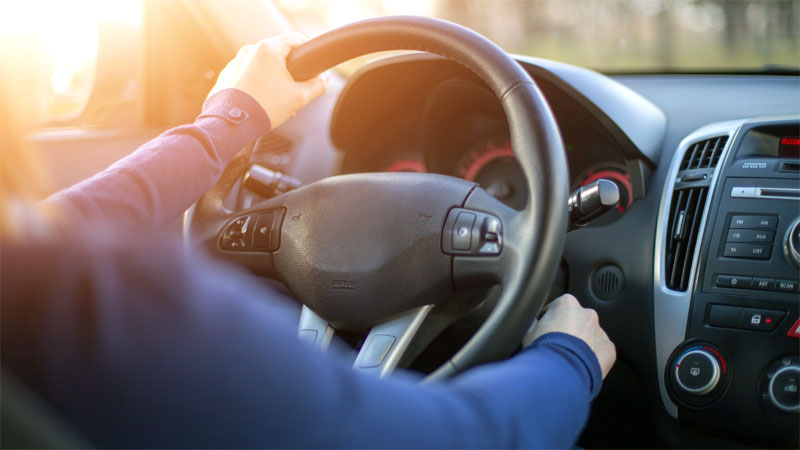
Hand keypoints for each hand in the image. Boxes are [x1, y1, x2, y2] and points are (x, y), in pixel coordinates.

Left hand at [208, 33, 327, 128]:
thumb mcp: (299, 98)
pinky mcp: (227, 75)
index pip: (296, 39)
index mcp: (268, 49)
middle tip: (292, 92)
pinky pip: (247, 75)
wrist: (232, 125)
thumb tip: (324, 78)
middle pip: (278, 55)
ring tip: (274, 102)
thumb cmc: (264, 109)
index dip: (307, 52)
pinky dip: (256, 85)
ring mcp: (235, 62)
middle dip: (288, 73)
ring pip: (262, 66)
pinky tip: (259, 103)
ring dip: (272, 80)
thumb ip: (317, 85)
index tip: (311, 67)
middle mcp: (249, 50)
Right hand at [525, 294, 615, 378]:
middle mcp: (586, 314)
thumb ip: (533, 324)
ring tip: (568, 359)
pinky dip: (592, 357)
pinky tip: (580, 365)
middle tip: (557, 346)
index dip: (549, 320)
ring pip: (590, 335)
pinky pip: (600, 351)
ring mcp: (599, 331)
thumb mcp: (528, 332)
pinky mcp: (608, 349)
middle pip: (576, 320)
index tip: (545, 331)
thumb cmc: (543, 350)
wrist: (560, 373)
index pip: (557, 307)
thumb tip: (533, 325)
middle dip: (569, 331)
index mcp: (567, 303)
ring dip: (582, 344)